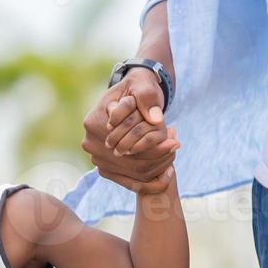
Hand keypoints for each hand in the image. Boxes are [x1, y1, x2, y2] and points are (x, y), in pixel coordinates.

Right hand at [82, 68, 178, 193]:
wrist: (129, 95)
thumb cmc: (136, 88)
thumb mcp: (143, 85)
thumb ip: (148, 99)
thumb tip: (155, 119)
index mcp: (94, 121)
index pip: (127, 140)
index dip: (152, 142)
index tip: (174, 138)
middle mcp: (90, 143)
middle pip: (129, 160)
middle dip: (157, 156)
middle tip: (177, 146)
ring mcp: (96, 158)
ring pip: (132, 172)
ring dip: (157, 168)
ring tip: (174, 155)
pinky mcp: (105, 168)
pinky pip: (129, 181)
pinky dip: (150, 182)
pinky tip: (168, 173)